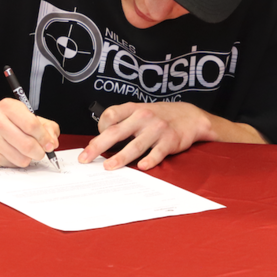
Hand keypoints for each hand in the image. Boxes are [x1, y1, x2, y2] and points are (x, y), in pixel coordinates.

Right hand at [0, 98, 58, 168]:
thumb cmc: (0, 119)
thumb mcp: (21, 113)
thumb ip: (43, 125)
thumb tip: (53, 142)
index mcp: (7, 107)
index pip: (33, 125)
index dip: (45, 137)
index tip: (50, 143)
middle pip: (28, 145)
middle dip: (40, 152)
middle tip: (41, 151)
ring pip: (22, 159)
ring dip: (28, 158)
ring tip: (23, 150)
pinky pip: (11, 165)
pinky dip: (15, 161)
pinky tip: (9, 152)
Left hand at [78, 101, 211, 170]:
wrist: (190, 116)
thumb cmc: (160, 116)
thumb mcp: (141, 112)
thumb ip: (123, 122)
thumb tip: (100, 141)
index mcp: (133, 109)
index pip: (110, 115)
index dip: (99, 128)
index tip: (95, 141)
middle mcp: (143, 117)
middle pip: (116, 132)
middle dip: (98, 146)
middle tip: (85, 158)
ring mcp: (157, 129)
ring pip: (135, 145)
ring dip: (120, 157)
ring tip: (108, 167)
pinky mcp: (170, 141)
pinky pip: (157, 153)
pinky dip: (150, 160)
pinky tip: (142, 167)